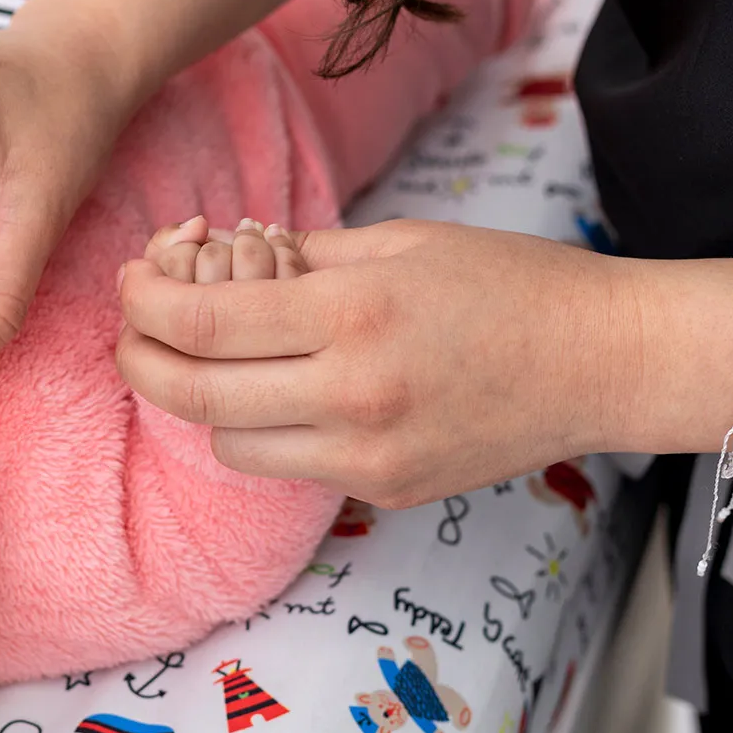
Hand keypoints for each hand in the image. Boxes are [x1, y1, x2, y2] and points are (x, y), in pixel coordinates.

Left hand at [116, 219, 635, 506]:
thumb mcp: (399, 241)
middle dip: (139, 359)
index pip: (203, 323)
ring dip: (203, 401)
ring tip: (216, 360)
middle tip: (131, 330)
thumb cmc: (508, 282)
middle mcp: (352, 393)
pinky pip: (289, 467)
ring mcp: (368, 455)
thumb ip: (302, 258)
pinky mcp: (384, 491)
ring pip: (229, 443)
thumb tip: (222, 263)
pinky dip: (265, 430)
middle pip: (194, 394)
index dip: (144, 302)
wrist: (602, 361)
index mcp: (353, 314)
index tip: (130, 280)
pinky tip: (283, 391)